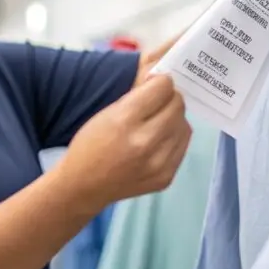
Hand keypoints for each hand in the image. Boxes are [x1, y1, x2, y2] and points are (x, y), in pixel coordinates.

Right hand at [60, 74, 191, 209]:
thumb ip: (137, 97)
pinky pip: (183, 145)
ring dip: (174, 118)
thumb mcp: (106, 113)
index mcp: (125, 120)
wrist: (84, 186)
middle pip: (178, 105)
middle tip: (158, 102)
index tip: (153, 85)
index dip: (159, 82)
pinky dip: (175, 137)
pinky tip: (161, 139)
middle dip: (169, 98)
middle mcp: (145, 142)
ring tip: (159, 122)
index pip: (163, 87)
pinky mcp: (166, 177)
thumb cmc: (91, 144)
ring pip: (185, 124)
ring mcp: (158, 163)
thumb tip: (164, 83)